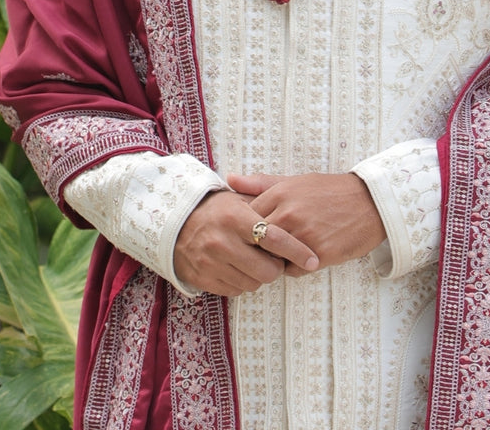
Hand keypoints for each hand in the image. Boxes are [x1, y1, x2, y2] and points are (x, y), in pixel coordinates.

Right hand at [173, 189, 318, 296]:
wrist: (176, 225)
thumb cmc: (217, 210)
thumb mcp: (238, 200)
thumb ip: (265, 206)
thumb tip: (297, 213)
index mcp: (235, 217)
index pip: (274, 238)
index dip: (297, 250)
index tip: (313, 259)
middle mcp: (222, 241)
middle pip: (267, 269)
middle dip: (277, 266)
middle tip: (275, 258)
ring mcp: (212, 262)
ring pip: (254, 283)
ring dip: (260, 274)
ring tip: (254, 260)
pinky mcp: (204, 279)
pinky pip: (237, 290)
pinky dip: (243, 281)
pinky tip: (239, 267)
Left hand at [227, 172, 386, 275]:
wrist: (370, 203)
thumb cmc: (330, 191)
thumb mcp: (296, 181)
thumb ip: (260, 183)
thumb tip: (229, 180)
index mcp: (280, 194)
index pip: (246, 218)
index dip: (246, 229)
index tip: (249, 232)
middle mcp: (289, 214)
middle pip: (256, 241)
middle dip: (257, 247)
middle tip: (263, 248)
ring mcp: (304, 235)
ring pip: (272, 258)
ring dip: (275, 259)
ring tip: (285, 252)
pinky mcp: (319, 254)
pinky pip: (293, 271)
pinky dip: (294, 267)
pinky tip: (303, 256)